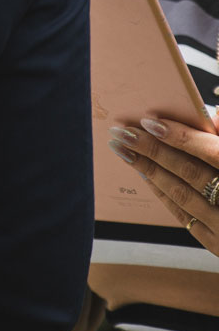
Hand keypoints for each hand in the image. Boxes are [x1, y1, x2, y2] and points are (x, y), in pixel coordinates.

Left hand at [111, 117, 218, 254]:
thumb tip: (213, 113)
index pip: (213, 152)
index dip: (180, 136)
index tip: (149, 121)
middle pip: (189, 172)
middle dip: (151, 149)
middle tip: (121, 132)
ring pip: (181, 194)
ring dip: (148, 169)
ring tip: (124, 149)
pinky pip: (183, 216)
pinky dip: (162, 193)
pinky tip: (145, 175)